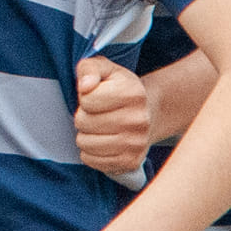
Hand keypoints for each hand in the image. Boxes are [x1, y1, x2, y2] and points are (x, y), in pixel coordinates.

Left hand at [74, 56, 151, 176]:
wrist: (147, 112)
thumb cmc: (118, 88)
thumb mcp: (104, 68)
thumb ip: (89, 69)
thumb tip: (85, 86)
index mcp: (132, 93)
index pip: (87, 99)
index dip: (85, 97)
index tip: (96, 96)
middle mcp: (138, 120)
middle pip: (84, 123)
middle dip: (83, 116)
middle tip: (96, 114)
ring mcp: (136, 144)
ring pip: (86, 144)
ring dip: (85, 135)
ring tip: (98, 127)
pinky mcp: (130, 163)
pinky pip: (92, 161)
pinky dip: (90, 152)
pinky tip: (101, 141)